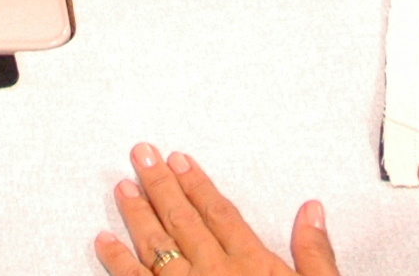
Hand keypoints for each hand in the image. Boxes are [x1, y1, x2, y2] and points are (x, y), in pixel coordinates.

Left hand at [97, 145, 336, 275]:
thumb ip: (314, 253)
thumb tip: (311, 211)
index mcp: (251, 264)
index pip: (219, 214)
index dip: (198, 185)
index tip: (180, 160)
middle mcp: (216, 272)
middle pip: (183, 220)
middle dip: (161, 185)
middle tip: (141, 154)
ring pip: (157, 245)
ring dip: (138, 214)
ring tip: (123, 186)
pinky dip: (118, 261)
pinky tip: (104, 241)